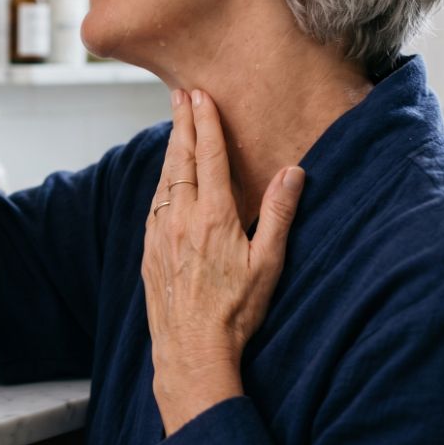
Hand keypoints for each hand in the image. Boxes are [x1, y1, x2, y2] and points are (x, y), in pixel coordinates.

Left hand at [141, 89, 304, 434]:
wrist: (191, 350)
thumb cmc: (237, 310)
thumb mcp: (269, 263)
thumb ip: (279, 214)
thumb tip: (294, 171)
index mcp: (213, 217)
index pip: (208, 157)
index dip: (205, 123)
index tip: (201, 96)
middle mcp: (180, 218)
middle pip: (179, 160)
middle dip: (182, 124)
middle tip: (181, 94)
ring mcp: (160, 233)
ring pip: (163, 180)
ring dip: (170, 150)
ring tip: (175, 127)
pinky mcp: (149, 250)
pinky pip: (153, 204)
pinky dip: (161, 181)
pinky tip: (165, 178)